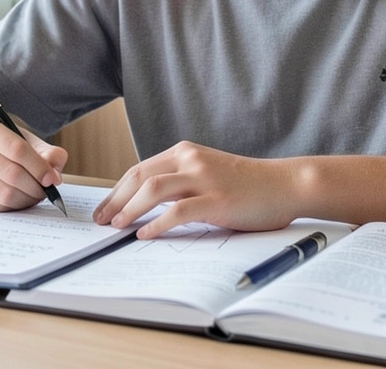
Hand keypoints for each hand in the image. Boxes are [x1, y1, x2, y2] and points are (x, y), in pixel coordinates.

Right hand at [0, 114, 67, 211]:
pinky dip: (13, 206)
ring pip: (4, 193)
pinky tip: (18, 199)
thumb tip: (56, 175)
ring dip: (27, 199)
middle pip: (11, 174)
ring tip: (35, 195)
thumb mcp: (23, 139)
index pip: (17, 149)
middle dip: (36, 186)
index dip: (39, 167)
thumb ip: (45, 152)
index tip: (53, 179)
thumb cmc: (0, 146)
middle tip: (46, 191)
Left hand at [92, 141, 296, 238]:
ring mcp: (204, 178)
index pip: (139, 169)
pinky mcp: (216, 200)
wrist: (285, 184)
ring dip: (129, 210)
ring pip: (152, 190)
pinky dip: (156, 224)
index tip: (103, 208)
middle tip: (100, 221)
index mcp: (185, 152)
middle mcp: (190, 159)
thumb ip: (181, 181)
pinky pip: (177, 211)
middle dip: (114, 200)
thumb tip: (145, 205)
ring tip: (117, 227)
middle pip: (139, 177)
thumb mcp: (208, 173)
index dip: (116, 190)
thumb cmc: (247, 185)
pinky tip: (144, 235)